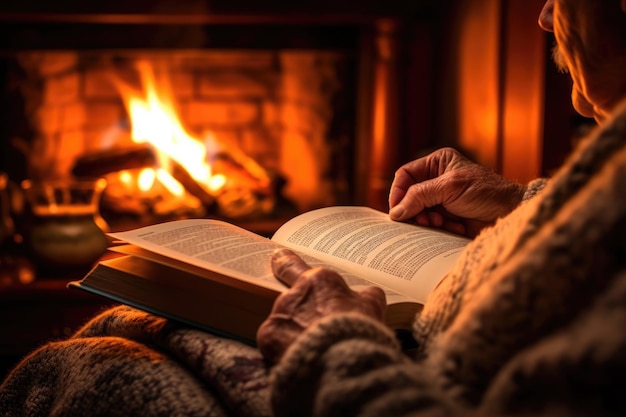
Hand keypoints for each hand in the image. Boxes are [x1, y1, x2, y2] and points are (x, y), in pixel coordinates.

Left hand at [257, 248, 385, 364]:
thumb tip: (369, 292)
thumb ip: (367, 296)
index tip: (278, 256)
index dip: (285, 260)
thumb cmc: (359, 332)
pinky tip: (298, 358)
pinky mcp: (268, 339)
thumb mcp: (373, 308)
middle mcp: (294, 294)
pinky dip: (284, 349)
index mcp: (318, 281)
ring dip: (293, 330)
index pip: (294, 264)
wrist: (341, 363)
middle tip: (282, 291)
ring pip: (283, 320)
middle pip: (286, 292)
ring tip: (310, 348)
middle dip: (286, 295)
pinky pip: (275, 342)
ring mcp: (279, 316)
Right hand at [388, 147, 525, 236]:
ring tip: (441, 223)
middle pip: (409, 196)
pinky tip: (453, 227)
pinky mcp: (447, 216)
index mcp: (437, 163)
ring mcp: (442, 199)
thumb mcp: (449, 188)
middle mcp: (437, 179)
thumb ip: (419, 196)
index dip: (398, 192)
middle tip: (424, 220)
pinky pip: (430, 224)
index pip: (406, 175)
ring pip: (418, 212)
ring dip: (427, 220)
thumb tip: (396, 212)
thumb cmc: (486, 192)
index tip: (397, 211)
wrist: (510, 214)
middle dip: (415, 209)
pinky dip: (438, 228)